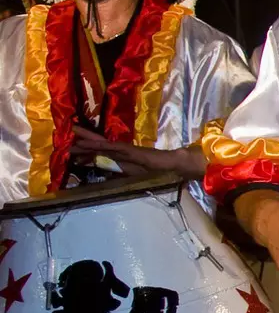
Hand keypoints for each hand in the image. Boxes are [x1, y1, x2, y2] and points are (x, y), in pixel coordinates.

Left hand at [68, 131, 205, 178]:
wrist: (178, 166)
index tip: (74, 152)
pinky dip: (99, 144)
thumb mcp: (139, 177)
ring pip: (102, 144)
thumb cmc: (164, 173)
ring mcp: (126, 151)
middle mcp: (122, 153)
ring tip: (72, 134)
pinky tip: (89, 142)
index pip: (103, 154)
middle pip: (99, 145)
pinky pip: (112, 147)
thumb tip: (112, 178)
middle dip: (84, 141)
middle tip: (67, 137)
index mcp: (124, 160)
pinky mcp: (130, 151)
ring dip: (87, 140)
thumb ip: (126, 176)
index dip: (89, 152)